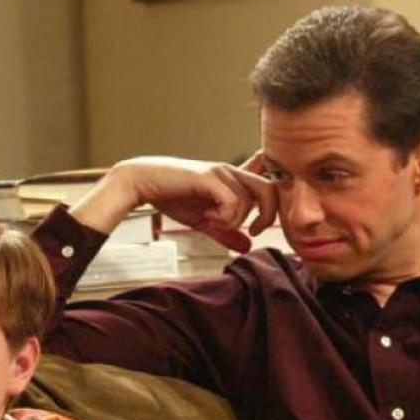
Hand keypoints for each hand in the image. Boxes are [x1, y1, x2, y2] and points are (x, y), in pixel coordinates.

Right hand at [109, 154, 277, 252]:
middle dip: (268, 215)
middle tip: (252, 230)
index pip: (268, 178)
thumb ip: (226, 233)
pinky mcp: (209, 178)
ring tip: (212, 221)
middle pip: (271, 189)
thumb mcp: (204, 221)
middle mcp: (231, 172)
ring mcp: (220, 173)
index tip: (258, 226)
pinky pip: (233, 202)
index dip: (276, 198)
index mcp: (232, 180)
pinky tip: (207, 217)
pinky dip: (224, 217)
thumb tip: (247, 247)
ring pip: (249, 201)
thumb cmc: (171, 196)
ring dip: (233, 220)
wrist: (143, 183)